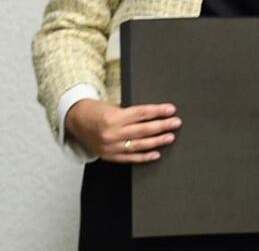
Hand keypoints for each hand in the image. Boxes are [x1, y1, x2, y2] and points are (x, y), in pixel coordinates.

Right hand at [65, 99, 180, 162]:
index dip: (158, 111)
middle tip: (176, 123)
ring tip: (169, 137)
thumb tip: (155, 115)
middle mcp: (112, 133)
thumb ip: (131, 113)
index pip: (142, 114)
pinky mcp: (109, 156)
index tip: (171, 110)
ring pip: (139, 145)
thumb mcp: (113, 107)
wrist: (75, 120)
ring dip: (157, 141)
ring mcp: (111, 146)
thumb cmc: (97, 111)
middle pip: (143, 130)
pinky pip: (130, 158)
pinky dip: (144, 157)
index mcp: (114, 117)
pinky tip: (156, 154)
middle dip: (162, 126)